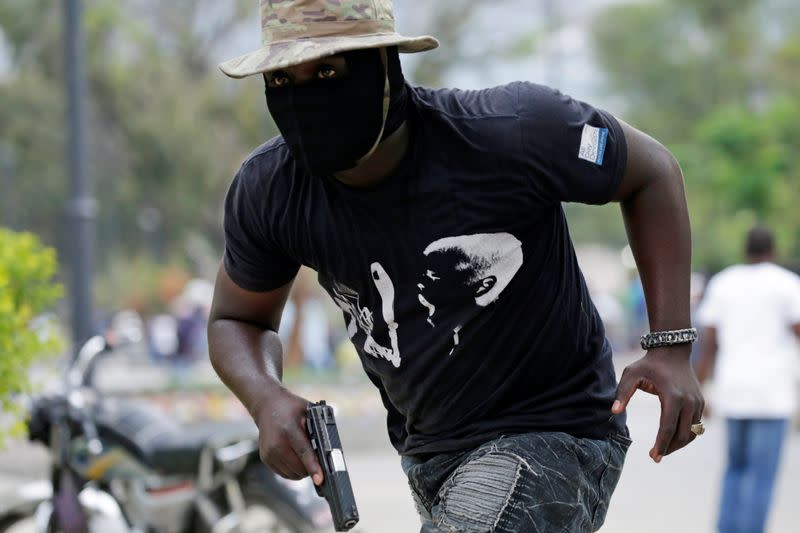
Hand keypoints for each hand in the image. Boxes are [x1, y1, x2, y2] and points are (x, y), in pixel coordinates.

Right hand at [251, 387, 322, 484]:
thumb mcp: (308, 411)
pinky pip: (284, 473)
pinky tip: (297, 459)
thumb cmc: (292, 408)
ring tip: (306, 458)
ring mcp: (269, 452)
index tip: (320, 480)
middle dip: (311, 469)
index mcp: (289, 428)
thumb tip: (330, 451)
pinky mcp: (265, 458)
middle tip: (319, 463)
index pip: (304, 452)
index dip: (313, 467)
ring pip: (292, 474)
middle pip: (298, 467)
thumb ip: (318, 428)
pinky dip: (293, 470)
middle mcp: (276, 442)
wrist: (267, 405)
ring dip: (302, 471)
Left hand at [611, 347, 704, 462]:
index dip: (661, 445)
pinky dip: (686, 435)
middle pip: (682, 435)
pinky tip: (672, 438)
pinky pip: (696, 426)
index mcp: (672, 396)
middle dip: (669, 449)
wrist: (672, 350)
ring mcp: (698, 402)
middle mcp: (689, 401)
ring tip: (663, 449)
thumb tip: (614, 412)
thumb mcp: (631, 374)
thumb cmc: (648, 364)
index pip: (668, 428)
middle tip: (655, 456)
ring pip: (692, 433)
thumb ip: (622, 393)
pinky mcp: (701, 402)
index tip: (653, 457)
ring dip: (678, 444)